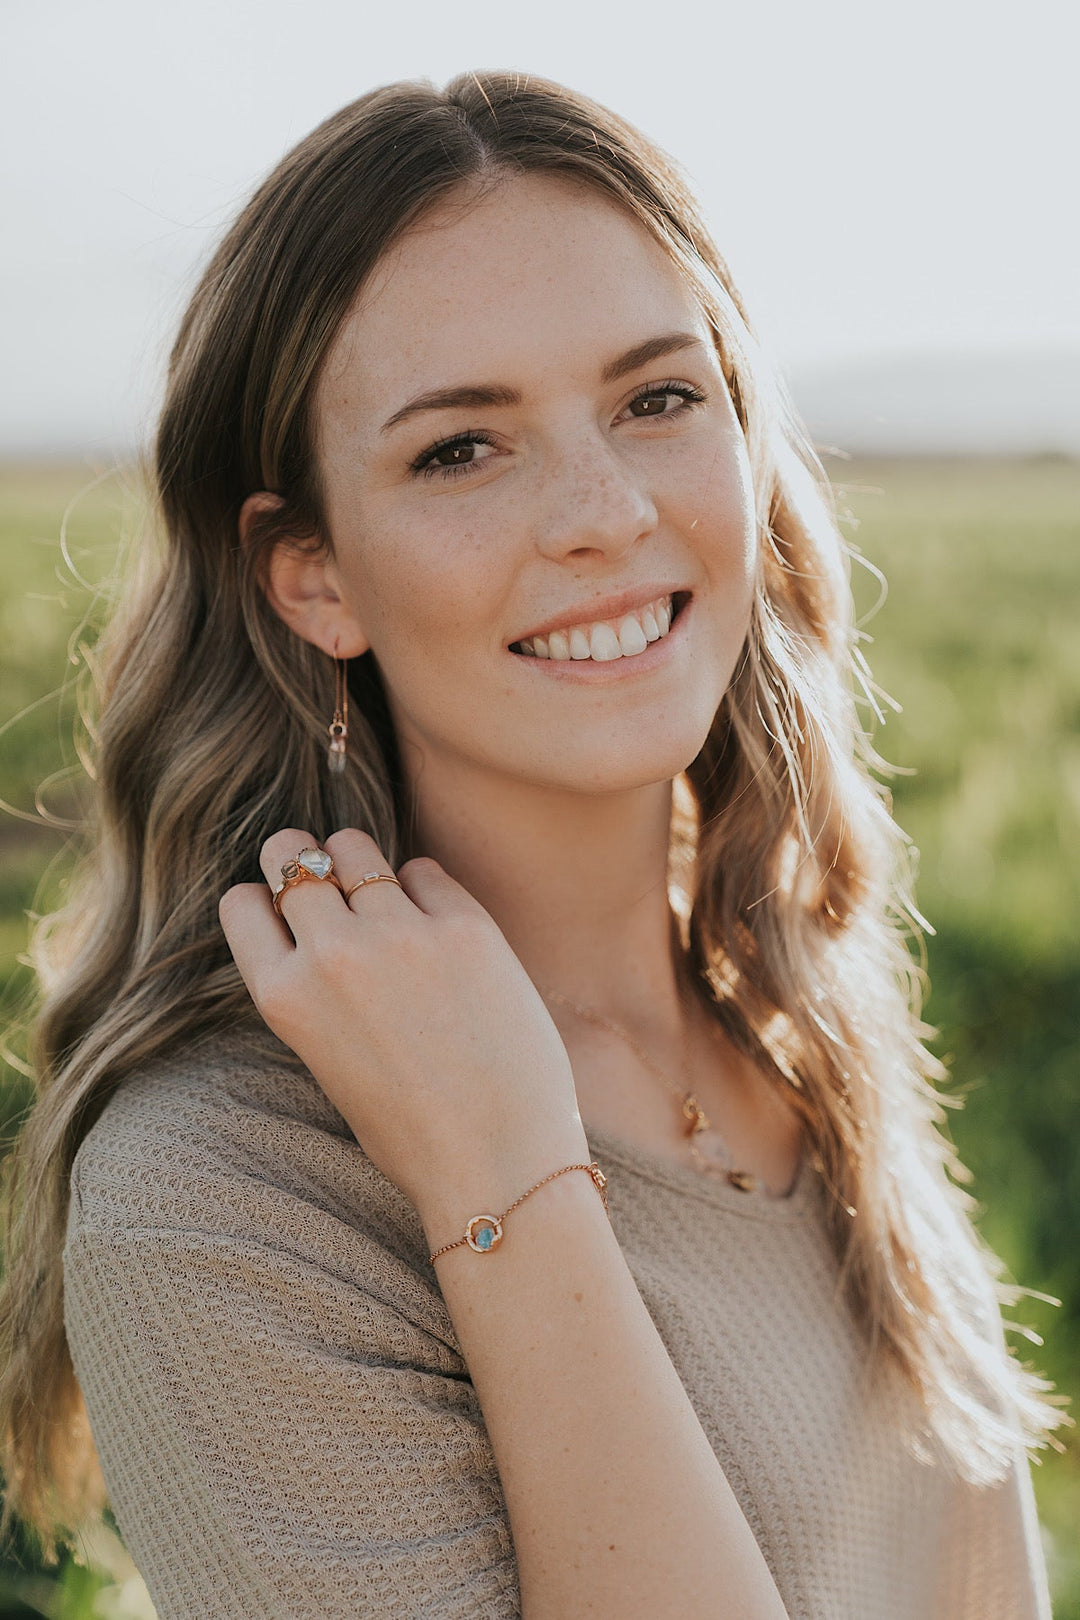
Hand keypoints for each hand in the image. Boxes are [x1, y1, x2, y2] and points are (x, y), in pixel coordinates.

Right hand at [218, 828, 588, 1230]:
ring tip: (383, 896)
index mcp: (285, 998)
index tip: (290, 914)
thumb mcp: (329, 1062)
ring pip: (355, 848)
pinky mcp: (464, 925)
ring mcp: (399, 934)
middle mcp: (332, 955)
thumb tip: (321, 924)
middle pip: (291, 855)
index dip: (264, 901)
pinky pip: (424, 870)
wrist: (497, 1162)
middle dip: (304, 860)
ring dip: (361, 863)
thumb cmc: (413, 1131)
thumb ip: (315, 992)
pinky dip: (424, 888)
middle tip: (330, 880)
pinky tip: (438, 927)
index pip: (241, 903)